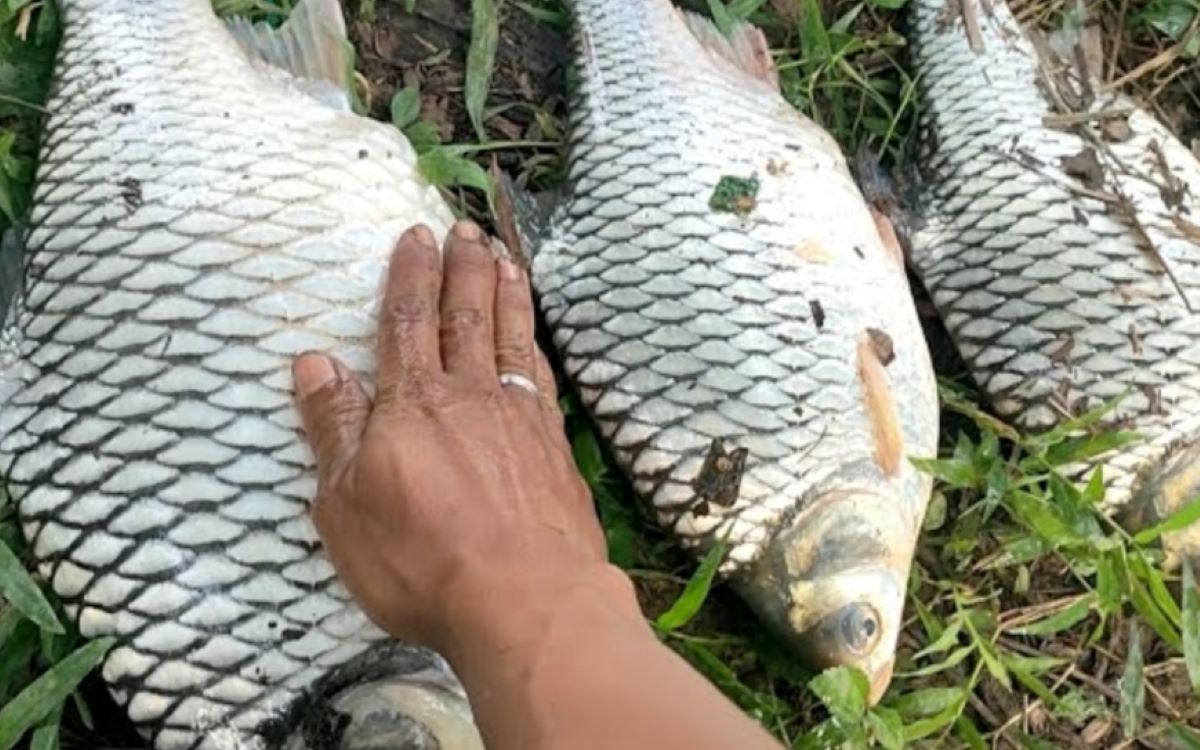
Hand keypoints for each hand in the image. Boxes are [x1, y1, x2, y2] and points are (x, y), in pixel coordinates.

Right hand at [290, 221, 633, 659]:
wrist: (528, 600)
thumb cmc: (424, 561)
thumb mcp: (346, 505)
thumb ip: (332, 428)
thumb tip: (313, 361)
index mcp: (412, 404)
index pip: (408, 321)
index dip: (410, 274)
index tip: (416, 235)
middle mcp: (470, 396)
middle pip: (466, 315)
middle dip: (463, 266)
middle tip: (465, 229)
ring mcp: (520, 418)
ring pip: (511, 336)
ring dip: (506, 291)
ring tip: (504, 257)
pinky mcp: (555, 447)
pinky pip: (542, 376)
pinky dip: (535, 344)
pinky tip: (534, 338)